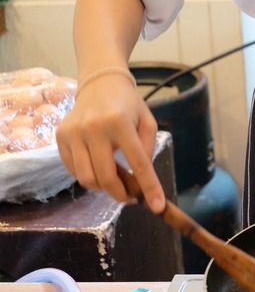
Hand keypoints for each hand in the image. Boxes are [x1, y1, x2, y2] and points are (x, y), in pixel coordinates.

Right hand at [56, 73, 165, 212]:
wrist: (99, 84)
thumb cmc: (129, 106)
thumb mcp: (148, 122)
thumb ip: (148, 150)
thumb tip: (142, 180)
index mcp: (120, 123)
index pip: (137, 163)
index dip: (149, 187)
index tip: (157, 207)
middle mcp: (93, 128)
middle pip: (105, 177)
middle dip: (121, 195)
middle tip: (131, 197)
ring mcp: (73, 133)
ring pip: (86, 178)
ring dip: (103, 188)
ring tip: (115, 180)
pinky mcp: (60, 137)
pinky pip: (73, 170)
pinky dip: (88, 176)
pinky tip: (99, 167)